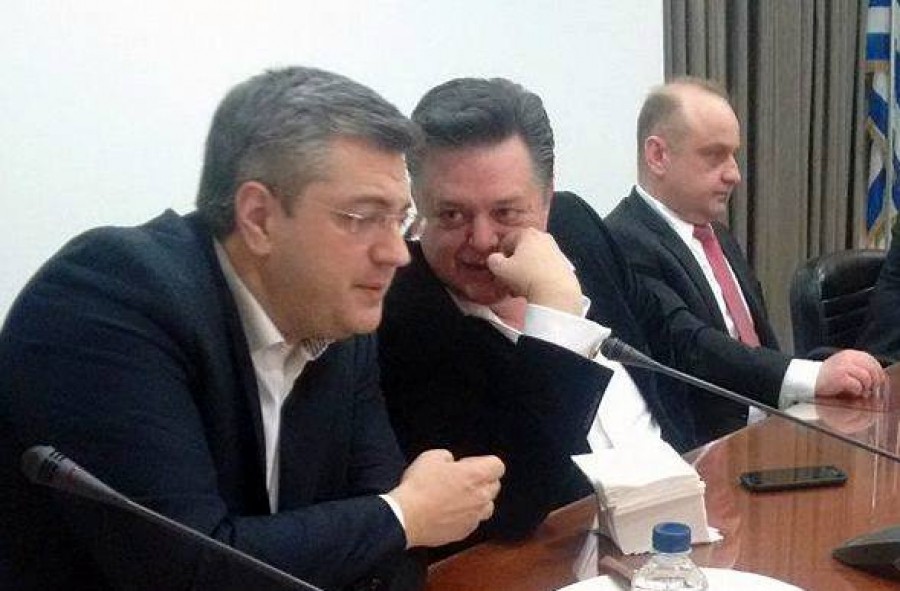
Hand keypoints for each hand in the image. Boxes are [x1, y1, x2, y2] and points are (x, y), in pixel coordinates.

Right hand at [387, 449, 504, 547]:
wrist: (405, 517)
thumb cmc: (418, 486)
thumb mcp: (431, 457)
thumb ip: (448, 457)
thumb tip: (451, 463)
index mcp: (475, 476)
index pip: (498, 466)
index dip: (483, 462)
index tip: (467, 464)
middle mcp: (480, 497)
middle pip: (494, 486)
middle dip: (482, 480)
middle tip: (461, 479)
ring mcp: (474, 517)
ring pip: (487, 507)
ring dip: (478, 501)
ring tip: (458, 498)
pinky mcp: (464, 532)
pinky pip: (473, 521)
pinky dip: (466, 516)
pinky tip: (449, 512)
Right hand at [485, 228, 582, 314]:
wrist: (556, 292)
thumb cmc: (526, 277)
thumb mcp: (500, 269)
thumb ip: (493, 260)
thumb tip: (495, 258)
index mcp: (527, 233)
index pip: (507, 240)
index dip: (500, 254)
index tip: (499, 267)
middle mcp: (544, 237)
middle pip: (522, 249)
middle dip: (514, 262)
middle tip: (509, 277)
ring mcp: (556, 250)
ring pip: (534, 258)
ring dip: (526, 269)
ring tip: (521, 285)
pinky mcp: (564, 264)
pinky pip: (545, 267)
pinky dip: (538, 274)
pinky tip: (534, 287)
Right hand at [814, 349, 885, 398]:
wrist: (809, 380)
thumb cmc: (828, 377)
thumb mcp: (845, 366)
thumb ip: (859, 367)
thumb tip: (877, 377)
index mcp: (850, 354)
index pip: (872, 361)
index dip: (877, 373)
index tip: (877, 382)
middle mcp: (847, 358)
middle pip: (872, 369)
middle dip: (874, 381)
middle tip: (870, 389)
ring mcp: (843, 366)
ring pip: (867, 377)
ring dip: (866, 387)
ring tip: (861, 391)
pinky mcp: (839, 377)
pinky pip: (857, 385)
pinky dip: (858, 391)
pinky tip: (853, 392)